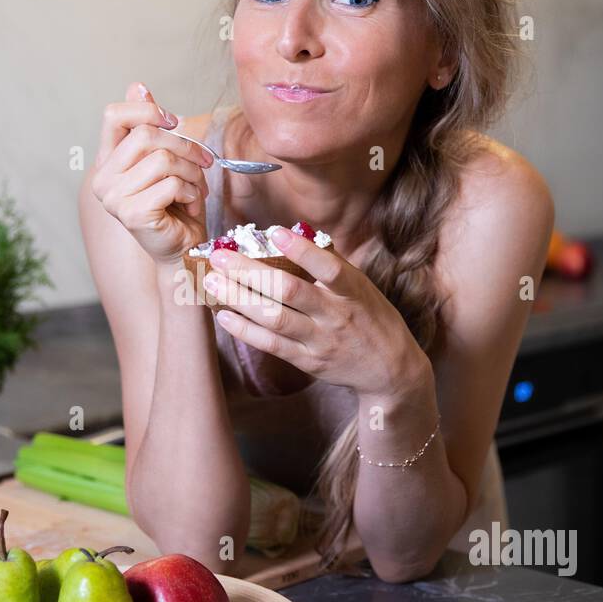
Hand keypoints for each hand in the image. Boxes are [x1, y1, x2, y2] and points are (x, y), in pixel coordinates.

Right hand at [90, 81, 215, 266]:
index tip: (173, 121)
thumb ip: (148, 125)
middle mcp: (103, 179)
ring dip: (192, 172)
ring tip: (196, 187)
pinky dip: (191, 192)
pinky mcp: (132, 214)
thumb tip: (137, 86)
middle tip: (202, 163)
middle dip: (184, 146)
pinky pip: (171, 184)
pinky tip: (189, 204)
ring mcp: (114, 199)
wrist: (182, 248)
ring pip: (163, 160)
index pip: (114, 115)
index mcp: (107, 161)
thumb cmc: (174, 203)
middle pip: (146, 135)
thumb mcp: (164, 158)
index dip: (147, 111)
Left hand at [203, 226, 429, 397]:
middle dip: (250, 272)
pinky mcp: (308, 362)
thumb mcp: (362, 288)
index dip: (302, 250)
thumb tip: (295, 236)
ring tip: (212, 282)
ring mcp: (320, 341)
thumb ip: (331, 267)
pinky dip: (245, 330)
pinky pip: (271, 345)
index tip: (275, 232)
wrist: (390, 370)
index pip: (328, 268)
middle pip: (289, 291)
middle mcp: (336, 316)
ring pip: (274, 318)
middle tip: (219, 256)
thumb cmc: (372, 318)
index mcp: (353, 291)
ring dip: (239, 299)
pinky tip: (223, 315)